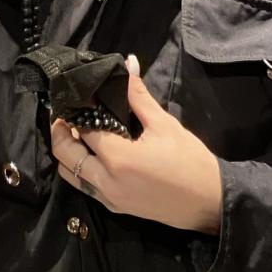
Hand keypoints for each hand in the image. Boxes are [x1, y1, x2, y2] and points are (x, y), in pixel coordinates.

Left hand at [50, 54, 222, 233]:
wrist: (211, 203)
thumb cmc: (190, 161)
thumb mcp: (165, 124)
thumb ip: (138, 95)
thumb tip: (127, 63)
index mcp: (118, 159)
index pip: (82, 128)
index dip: (76, 109)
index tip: (75, 94)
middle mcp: (106, 181)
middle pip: (65, 154)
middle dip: (60, 130)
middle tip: (66, 111)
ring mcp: (108, 198)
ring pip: (70, 174)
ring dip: (67, 152)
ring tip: (77, 131)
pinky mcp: (114, 207)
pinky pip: (85, 186)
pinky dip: (79, 169)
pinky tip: (91, 152)